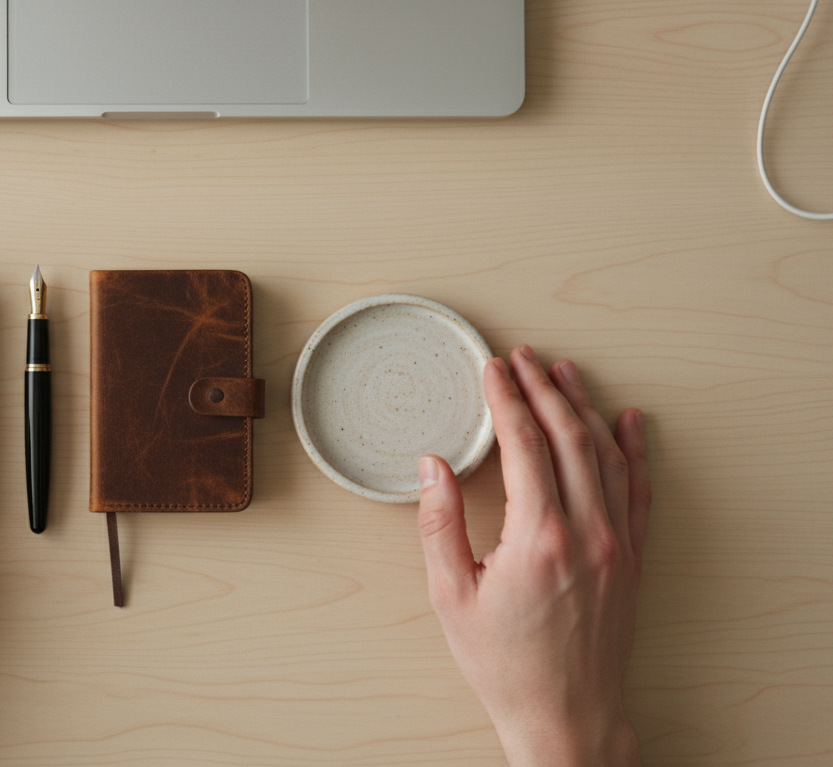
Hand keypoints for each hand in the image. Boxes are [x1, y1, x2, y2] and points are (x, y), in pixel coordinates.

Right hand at [416, 346, 649, 766]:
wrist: (566, 715)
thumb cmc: (506, 664)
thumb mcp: (451, 597)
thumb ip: (440, 525)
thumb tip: (433, 468)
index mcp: (539, 537)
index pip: (525, 444)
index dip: (506, 399)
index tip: (492, 370)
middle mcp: (587, 533)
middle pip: (569, 437)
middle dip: (543, 388)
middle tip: (523, 358)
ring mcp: (617, 544)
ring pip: (607, 455)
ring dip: (584, 408)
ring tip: (564, 374)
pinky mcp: (632, 559)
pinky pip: (639, 490)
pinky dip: (635, 450)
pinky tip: (629, 423)